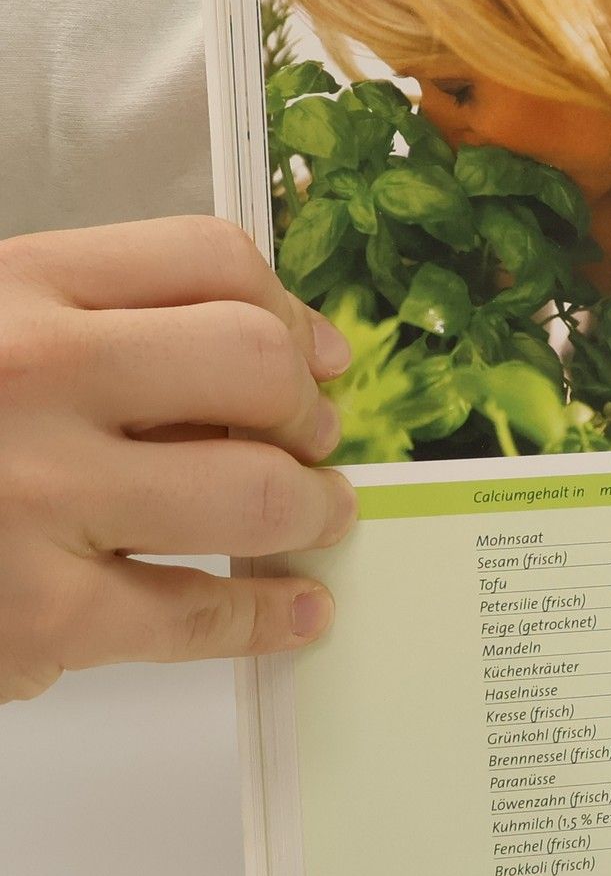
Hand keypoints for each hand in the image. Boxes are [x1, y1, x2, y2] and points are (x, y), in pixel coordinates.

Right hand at [0, 217, 357, 702]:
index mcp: (12, 288)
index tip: (315, 357)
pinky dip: (270, 615)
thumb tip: (280, 354)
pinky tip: (300, 610)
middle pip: (256, 365)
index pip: (209, 259)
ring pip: (255, 492)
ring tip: (314, 517)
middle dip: (306, 413)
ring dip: (311, 509)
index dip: (288, 313)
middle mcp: (29, 375)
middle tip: (310, 445)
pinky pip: (201, 614)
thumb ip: (91, 323)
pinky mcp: (39, 616)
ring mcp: (35, 497)